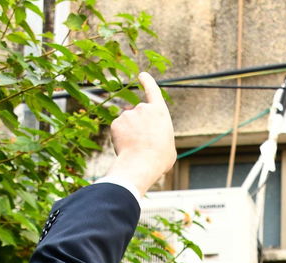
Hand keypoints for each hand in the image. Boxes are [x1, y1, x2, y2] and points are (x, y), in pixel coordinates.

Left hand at [108, 72, 176, 196]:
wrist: (141, 164)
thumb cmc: (159, 158)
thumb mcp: (168, 145)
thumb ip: (160, 135)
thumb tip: (154, 139)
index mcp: (160, 111)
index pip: (152, 90)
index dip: (147, 81)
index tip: (142, 75)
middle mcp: (143, 108)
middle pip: (138, 112)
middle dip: (138, 124)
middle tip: (143, 142)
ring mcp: (128, 114)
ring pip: (127, 121)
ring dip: (130, 131)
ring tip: (136, 147)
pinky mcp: (116, 123)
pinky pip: (118, 129)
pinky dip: (120, 137)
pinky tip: (126, 147)